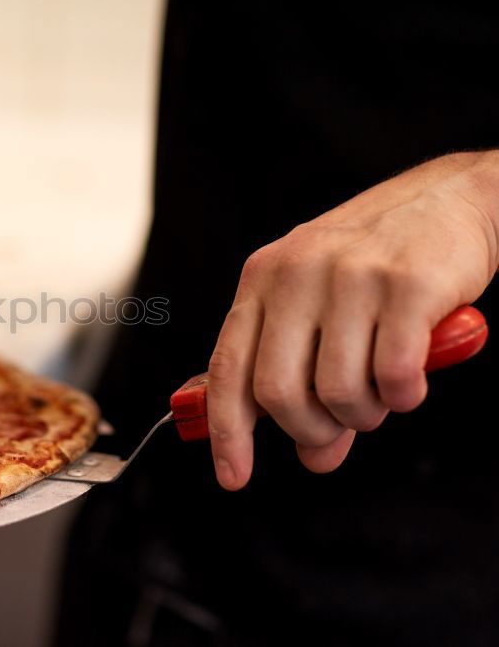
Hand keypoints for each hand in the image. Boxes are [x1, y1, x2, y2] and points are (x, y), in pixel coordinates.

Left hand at [206, 151, 498, 488]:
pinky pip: (393, 375)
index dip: (226, 431)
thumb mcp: (320, 311)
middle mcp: (296, 274)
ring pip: (337, 391)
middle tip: (339, 428)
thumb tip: (313, 458)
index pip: (226, 367)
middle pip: (278, 392)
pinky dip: (403, 396)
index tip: (232, 477)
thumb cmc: (378, 265)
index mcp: (261, 279)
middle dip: (309, 430)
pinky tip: (410, 379)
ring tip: (380, 393)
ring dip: (364, 415)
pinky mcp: (406, 285)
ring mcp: (349, 276)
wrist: (452, 199)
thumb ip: (307, 383)